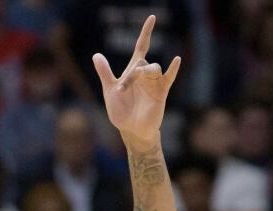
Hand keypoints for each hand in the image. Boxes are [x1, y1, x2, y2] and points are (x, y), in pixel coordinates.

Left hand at [91, 16, 180, 143]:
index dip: (146, 32)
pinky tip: (176, 59)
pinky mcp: (161, 93)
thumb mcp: (110, 90)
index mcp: (133, 71)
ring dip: (142, 75)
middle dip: (132, 74)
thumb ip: (105, 73)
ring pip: (153, 68)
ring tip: (128, 88)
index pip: (142, 47)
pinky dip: (173, 69)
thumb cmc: (121, 112)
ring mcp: (154, 83)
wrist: (130, 130)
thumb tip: (96, 55)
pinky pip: (169, 77)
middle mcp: (145, 75)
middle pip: (142, 62)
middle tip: (122, 89)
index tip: (152, 18)